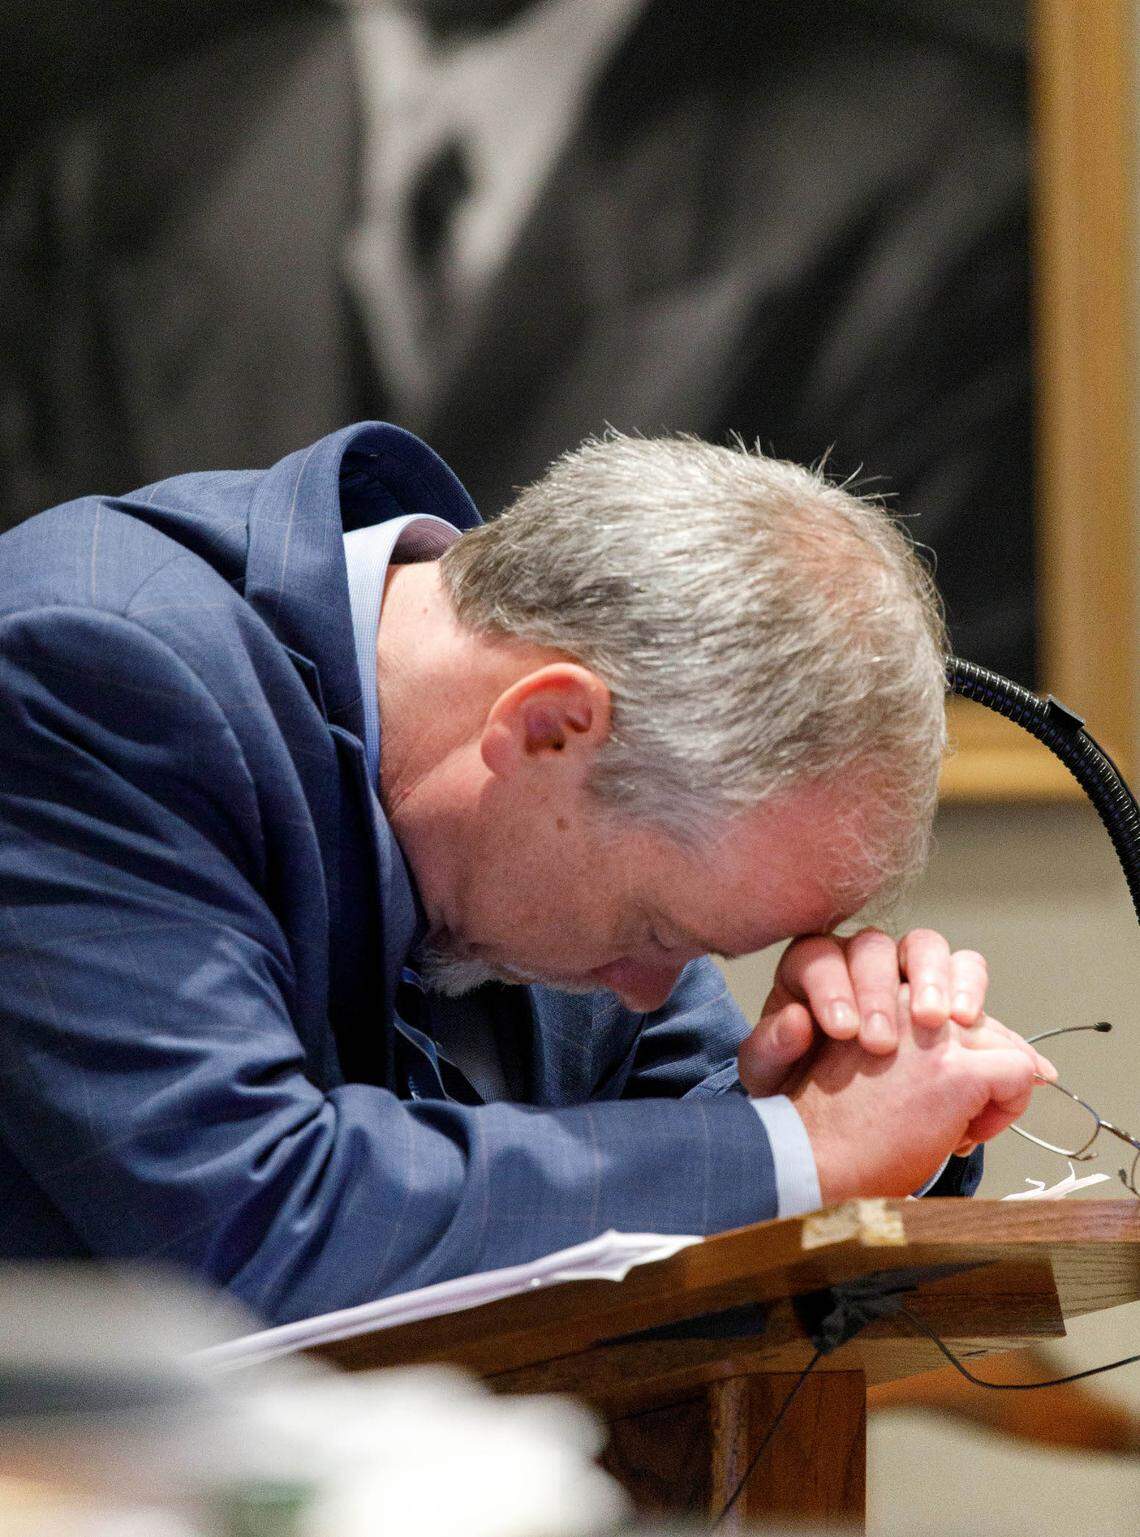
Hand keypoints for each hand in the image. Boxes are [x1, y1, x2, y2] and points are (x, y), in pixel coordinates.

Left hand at [737, 927, 991, 1094]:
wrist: (840, 1116)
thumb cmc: (800, 1086)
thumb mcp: (772, 1076)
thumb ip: (772, 1049)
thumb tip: (794, 1023)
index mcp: (810, 972)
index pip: (817, 958)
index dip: (830, 988)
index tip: (842, 1031)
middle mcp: (858, 962)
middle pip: (873, 950)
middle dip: (879, 992)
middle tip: (882, 1041)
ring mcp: (906, 971)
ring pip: (925, 947)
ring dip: (934, 980)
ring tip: (941, 1021)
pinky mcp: (945, 991)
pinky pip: (965, 968)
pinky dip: (970, 988)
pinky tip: (969, 1022)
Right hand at [787, 985, 1055, 1203]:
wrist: (808, 1156)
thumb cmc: (834, 1124)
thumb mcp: (865, 1060)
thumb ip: (915, 1040)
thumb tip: (985, 1049)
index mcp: (883, 992)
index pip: (952, 994)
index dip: (967, 1044)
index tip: (969, 1084)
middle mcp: (909, 1000)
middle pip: (984, 1020)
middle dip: (989, 1064)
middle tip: (967, 1113)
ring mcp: (934, 1034)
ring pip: (1006, 1045)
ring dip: (994, 1089)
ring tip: (959, 1127)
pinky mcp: (955, 1071)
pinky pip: (1020, 1072)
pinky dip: (1008, 1109)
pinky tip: (965, 1134)